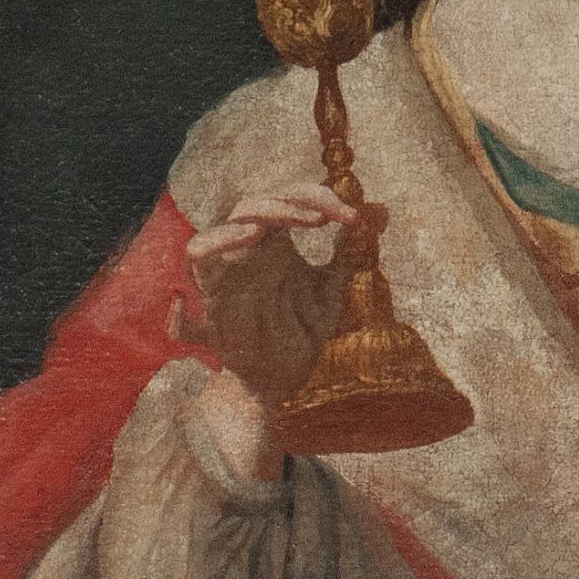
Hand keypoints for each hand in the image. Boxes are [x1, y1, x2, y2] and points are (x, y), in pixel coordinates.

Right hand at [177, 183, 357, 413]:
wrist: (280, 381)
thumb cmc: (299, 333)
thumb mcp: (333, 289)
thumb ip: (348, 251)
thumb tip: (380, 211)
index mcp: (275, 242)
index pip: (289, 198)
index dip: (319, 196)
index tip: (353, 216)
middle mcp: (248, 251)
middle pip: (255, 204)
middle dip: (290, 203)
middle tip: (324, 217)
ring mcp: (229, 271)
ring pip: (222, 226)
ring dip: (248, 219)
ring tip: (271, 227)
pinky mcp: (213, 297)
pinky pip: (198, 260)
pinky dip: (211, 245)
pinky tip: (247, 239)